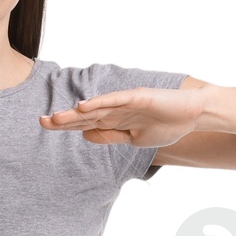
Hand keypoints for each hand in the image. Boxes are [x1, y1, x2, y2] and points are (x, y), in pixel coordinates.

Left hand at [39, 84, 209, 146]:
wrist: (194, 115)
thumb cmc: (166, 125)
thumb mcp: (133, 139)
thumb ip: (110, 136)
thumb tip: (84, 136)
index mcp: (116, 120)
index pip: (86, 124)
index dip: (67, 125)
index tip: (47, 126)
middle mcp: (117, 109)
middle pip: (86, 116)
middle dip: (64, 119)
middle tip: (41, 121)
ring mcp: (127, 102)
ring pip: (96, 108)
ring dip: (76, 113)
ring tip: (56, 117)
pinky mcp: (138, 96)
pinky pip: (115, 101)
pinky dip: (99, 103)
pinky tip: (84, 107)